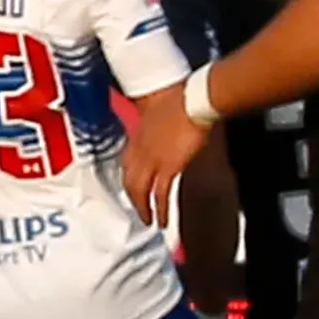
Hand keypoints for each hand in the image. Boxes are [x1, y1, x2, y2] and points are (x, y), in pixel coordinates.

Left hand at [125, 87, 210, 228]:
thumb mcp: (156, 104)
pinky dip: (160, 210)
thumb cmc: (180, 98)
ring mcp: (153, 160)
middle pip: (129, 180)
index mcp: (137, 135)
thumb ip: (150, 114)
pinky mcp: (169, 167)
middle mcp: (140, 151)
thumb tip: (152, 112)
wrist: (193, 100)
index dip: (127, 177)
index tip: (131, 187)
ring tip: (148, 220)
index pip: (126, 162)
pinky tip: (163, 221)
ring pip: (140, 190)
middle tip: (138, 210)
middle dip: (132, 197)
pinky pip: (160, 194)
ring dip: (143, 208)